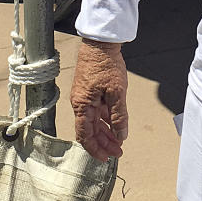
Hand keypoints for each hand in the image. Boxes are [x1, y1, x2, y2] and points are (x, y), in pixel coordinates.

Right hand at [70, 39, 127, 161]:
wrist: (101, 42)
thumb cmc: (106, 64)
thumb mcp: (117, 92)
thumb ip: (118, 116)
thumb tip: (121, 135)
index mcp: (82, 105)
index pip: (85, 136)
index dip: (95, 149)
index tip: (107, 158)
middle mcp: (80, 103)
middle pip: (90, 130)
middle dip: (104, 143)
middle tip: (119, 152)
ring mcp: (85, 96)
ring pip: (94, 121)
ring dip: (105, 132)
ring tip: (119, 141)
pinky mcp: (90, 90)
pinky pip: (96, 111)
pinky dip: (105, 120)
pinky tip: (115, 125)